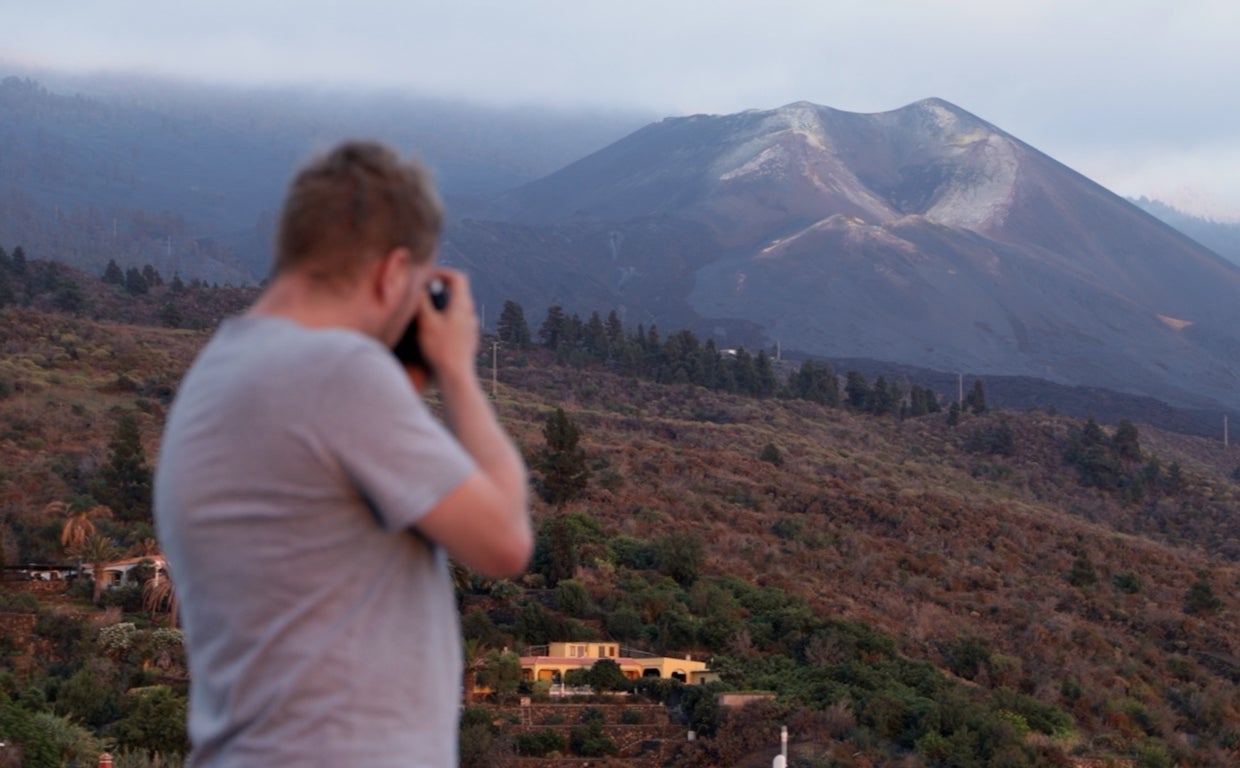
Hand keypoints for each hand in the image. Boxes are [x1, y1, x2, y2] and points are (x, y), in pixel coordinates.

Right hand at [410, 268, 478, 387]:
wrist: (456, 377)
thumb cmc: (440, 349)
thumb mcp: (426, 321)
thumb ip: (422, 301)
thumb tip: (419, 287)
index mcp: (462, 305)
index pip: (457, 277)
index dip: (441, 273)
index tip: (426, 278)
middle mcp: (470, 314)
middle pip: (457, 292)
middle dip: (439, 290)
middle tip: (422, 295)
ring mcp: (471, 328)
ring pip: (456, 308)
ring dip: (441, 306)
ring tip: (425, 315)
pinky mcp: (468, 340)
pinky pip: (456, 323)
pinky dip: (444, 320)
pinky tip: (432, 333)